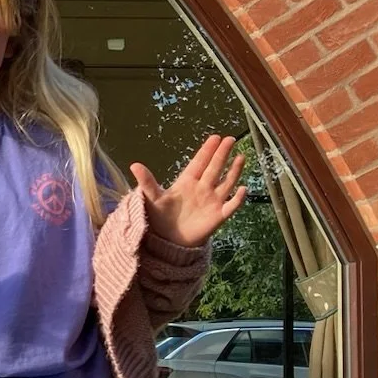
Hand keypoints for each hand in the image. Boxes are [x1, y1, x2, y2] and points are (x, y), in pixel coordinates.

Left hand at [131, 134, 246, 248]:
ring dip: (234, 171)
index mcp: (187, 182)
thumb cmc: (162, 216)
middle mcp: (202, 188)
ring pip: (226, 183)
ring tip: (241, 157)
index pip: (199, 163)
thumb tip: (134, 165)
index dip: (207, 151)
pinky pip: (231, 205)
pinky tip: (243, 189)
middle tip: (230, 139)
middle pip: (214, 168)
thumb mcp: (153, 198)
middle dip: (222, 154)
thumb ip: (147, 182)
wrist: (170, 239)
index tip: (215, 138)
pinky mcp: (218, 215)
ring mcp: (212, 201)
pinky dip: (237, 198)